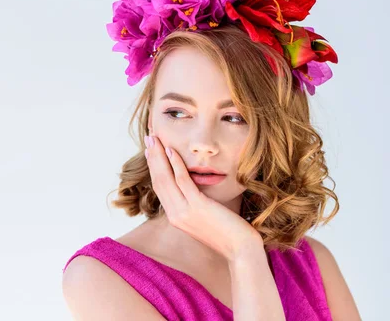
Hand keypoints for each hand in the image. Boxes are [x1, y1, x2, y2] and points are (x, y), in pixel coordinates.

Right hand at [144, 134, 262, 261]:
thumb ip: (196, 204)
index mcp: (176, 217)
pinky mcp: (197, 207)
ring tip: (155, 139)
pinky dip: (175, 164)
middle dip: (152, 157)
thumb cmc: (229, 233)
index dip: (153, 167)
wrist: (241, 251)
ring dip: (158, 156)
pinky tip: (172, 150)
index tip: (150, 151)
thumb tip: (194, 187)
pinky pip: (182, 181)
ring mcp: (185, 212)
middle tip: (148, 138)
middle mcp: (176, 215)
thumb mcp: (206, 218)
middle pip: (158, 181)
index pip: (159, 188)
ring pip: (165, 179)